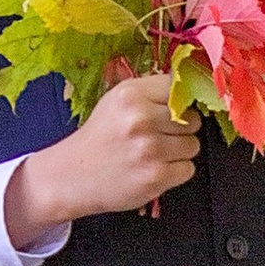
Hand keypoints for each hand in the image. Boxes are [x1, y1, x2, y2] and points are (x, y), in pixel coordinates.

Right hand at [4, 75, 199, 243]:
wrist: (71, 176)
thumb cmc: (99, 138)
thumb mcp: (116, 101)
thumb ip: (151, 92)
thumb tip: (190, 88)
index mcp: (131, 94)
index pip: (180, 89)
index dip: (180, 101)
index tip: (172, 110)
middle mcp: (141, 119)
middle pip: (192, 119)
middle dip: (181, 129)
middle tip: (158, 137)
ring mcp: (150, 149)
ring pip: (193, 145)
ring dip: (179, 152)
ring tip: (154, 154)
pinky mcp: (156, 177)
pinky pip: (188, 169)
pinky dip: (175, 172)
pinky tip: (153, 169)